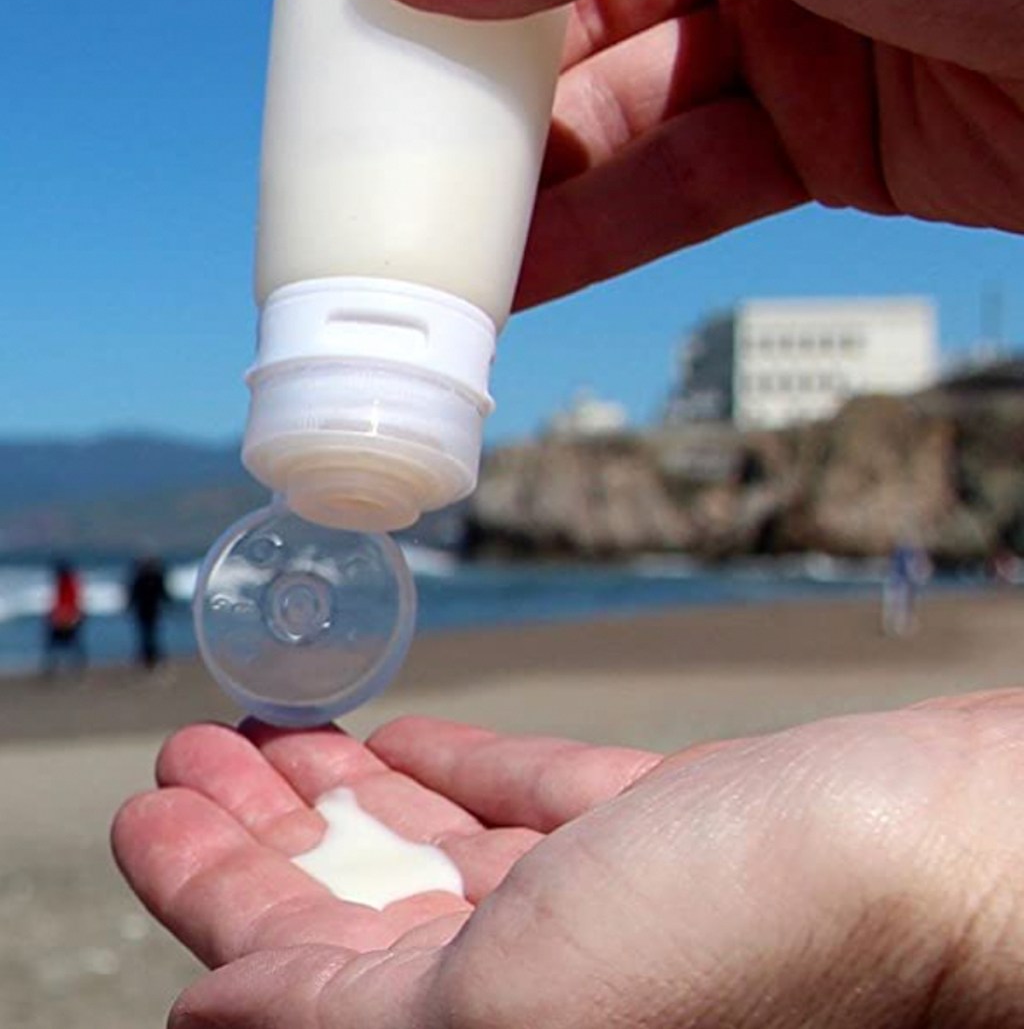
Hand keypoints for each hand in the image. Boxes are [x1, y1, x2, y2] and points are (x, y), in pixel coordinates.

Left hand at [113, 694, 1023, 1026]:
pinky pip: (530, 805)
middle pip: (353, 907)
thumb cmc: (763, 939)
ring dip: (347, 789)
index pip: (294, 976)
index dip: (205, 891)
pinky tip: (410, 743)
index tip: (151, 807)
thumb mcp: (515, 1003)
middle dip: (261, 831)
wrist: (949, 859)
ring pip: (434, 852)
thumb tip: (212, 1012)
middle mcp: (539, 991)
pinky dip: (462, 773)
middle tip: (191, 754)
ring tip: (275, 729)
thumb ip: (347, 1019)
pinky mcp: (665, 839)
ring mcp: (607, 912)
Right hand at [358, 0, 1023, 307]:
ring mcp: (787, 37)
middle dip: (491, 89)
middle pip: (580, 10)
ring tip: (434, 240)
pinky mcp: (822, 145)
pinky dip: (606, 231)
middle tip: (393, 155)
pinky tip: (524, 272)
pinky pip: (686, 186)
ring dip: (534, 183)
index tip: (386, 13)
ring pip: (625, 115)